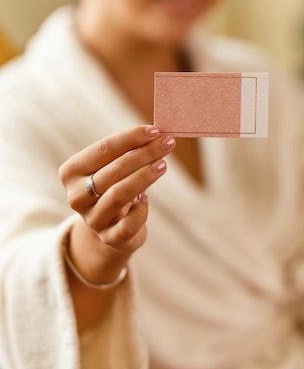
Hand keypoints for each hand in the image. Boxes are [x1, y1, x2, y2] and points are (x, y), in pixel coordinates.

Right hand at [59, 125, 174, 283]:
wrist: (110, 227)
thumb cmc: (114, 186)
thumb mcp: (113, 167)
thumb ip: (129, 152)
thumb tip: (157, 135)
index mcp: (72, 172)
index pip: (104, 149)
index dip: (131, 138)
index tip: (155, 130)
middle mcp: (76, 196)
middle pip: (113, 170)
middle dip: (144, 154)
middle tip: (167, 144)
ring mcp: (92, 220)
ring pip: (118, 195)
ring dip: (145, 177)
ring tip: (163, 164)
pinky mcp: (109, 239)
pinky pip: (128, 224)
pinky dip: (141, 210)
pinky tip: (146, 199)